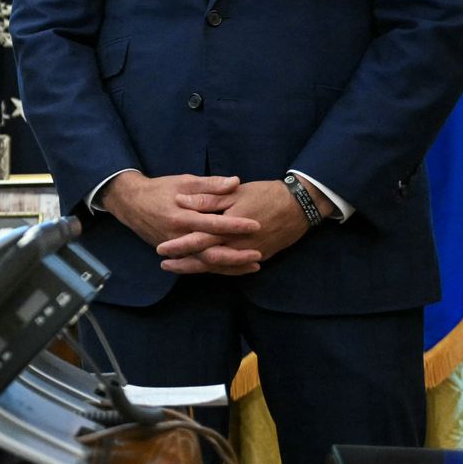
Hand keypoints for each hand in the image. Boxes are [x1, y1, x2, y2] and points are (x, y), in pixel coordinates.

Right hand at [100, 171, 262, 273]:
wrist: (130, 203)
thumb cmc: (159, 189)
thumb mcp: (183, 181)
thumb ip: (209, 184)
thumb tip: (235, 182)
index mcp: (181, 216)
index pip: (212, 223)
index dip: (235, 224)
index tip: (256, 225)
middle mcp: (178, 236)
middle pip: (210, 251)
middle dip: (236, 255)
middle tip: (259, 254)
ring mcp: (175, 248)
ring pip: (205, 262)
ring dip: (230, 266)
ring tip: (254, 266)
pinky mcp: (174, 253)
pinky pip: (198, 264)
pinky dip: (217, 267)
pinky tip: (234, 268)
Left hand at [156, 180, 310, 273]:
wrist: (301, 205)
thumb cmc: (266, 194)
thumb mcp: (235, 192)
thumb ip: (208, 198)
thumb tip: (181, 200)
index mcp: (230, 227)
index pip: (199, 240)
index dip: (179, 246)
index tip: (161, 249)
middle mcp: (239, 244)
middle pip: (207, 259)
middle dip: (185, 263)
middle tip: (164, 264)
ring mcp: (251, 253)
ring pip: (220, 266)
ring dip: (199, 269)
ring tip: (179, 268)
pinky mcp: (261, 255)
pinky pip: (237, 267)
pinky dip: (221, 270)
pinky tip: (208, 269)